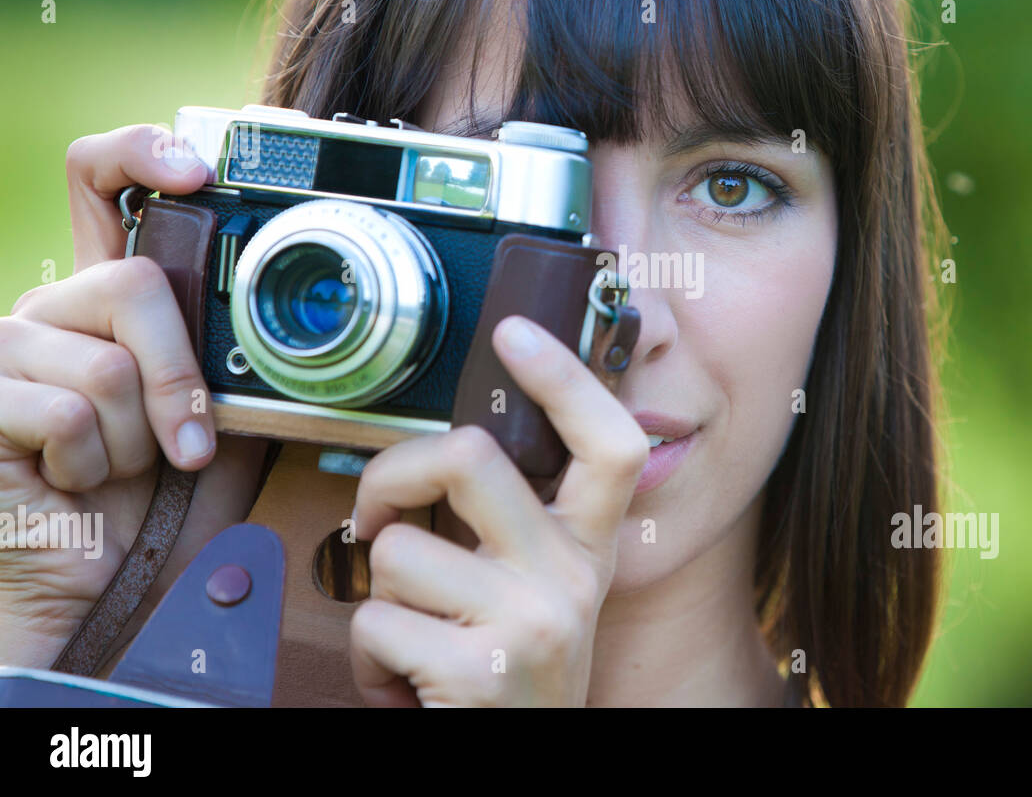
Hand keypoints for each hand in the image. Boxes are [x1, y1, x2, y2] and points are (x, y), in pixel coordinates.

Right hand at [0, 124, 267, 666]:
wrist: (90, 583)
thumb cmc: (150, 503)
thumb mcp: (214, 422)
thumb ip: (230, 364)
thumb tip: (289, 320)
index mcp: (102, 299)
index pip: (99, 183)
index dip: (141, 151)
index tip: (198, 170)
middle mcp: (47, 308)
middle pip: (129, 282)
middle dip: (178, 375)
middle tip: (188, 441)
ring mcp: (1, 350)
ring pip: (106, 364)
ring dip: (135, 441)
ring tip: (115, 470)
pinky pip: (66, 412)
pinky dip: (93, 465)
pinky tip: (71, 484)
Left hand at [349, 315, 648, 705]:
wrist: (518, 770)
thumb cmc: (514, 677)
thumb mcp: (543, 595)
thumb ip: (515, 528)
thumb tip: (449, 456)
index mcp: (589, 549)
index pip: (608, 444)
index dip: (565, 379)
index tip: (516, 334)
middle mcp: (572, 580)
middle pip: (470, 458)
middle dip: (392, 474)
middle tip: (379, 512)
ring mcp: (530, 624)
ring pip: (397, 550)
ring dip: (380, 599)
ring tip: (415, 635)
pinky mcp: (480, 672)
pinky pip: (373, 622)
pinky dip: (368, 659)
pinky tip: (407, 682)